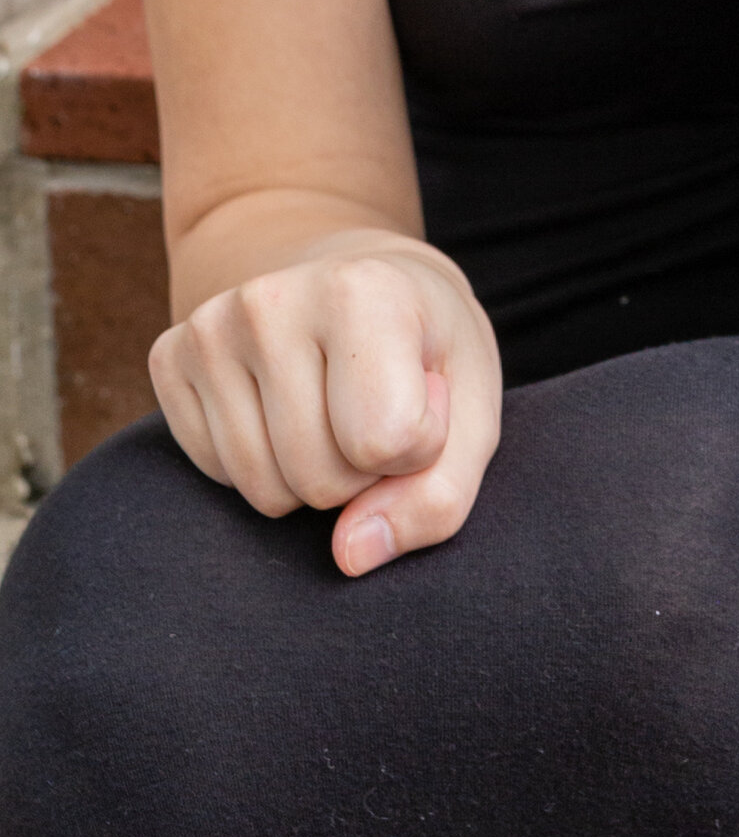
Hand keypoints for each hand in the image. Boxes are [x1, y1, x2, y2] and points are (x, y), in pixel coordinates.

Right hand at [150, 230, 503, 577]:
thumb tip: (350, 555)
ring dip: (308, 477)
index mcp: (363, 292)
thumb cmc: (427, 352)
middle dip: (360, 473)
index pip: (384, 442)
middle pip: (320, 477)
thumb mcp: (473, 414)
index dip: (418, 449)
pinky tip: (282, 409)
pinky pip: (217, 476)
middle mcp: (272, 301)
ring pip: (264, 490)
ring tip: (331, 410)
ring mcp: (210, 327)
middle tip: (372, 409)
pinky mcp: (169, 356)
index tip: (424, 395)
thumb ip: (438, 496)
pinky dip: (259, 467)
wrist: (362, 281)